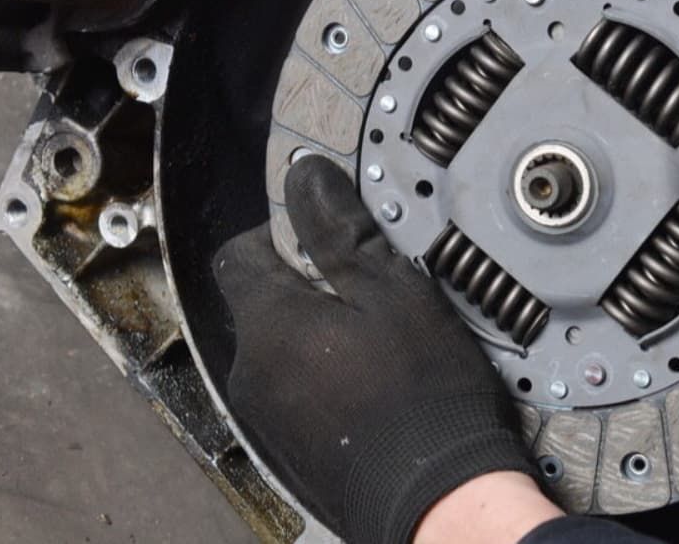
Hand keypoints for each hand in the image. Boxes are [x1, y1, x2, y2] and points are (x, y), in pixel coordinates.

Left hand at [214, 156, 537, 542]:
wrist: (437, 498)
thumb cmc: (421, 397)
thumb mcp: (391, 293)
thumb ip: (339, 232)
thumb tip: (305, 179)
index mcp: (269, 324)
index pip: (241, 252)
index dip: (282, 235)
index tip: (326, 239)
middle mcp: (251, 371)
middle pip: (264, 303)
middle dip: (310, 290)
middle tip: (372, 295)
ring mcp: (266, 416)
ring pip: (282, 349)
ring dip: (320, 337)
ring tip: (382, 346)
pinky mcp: (288, 449)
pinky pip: (296, 392)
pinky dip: (326, 380)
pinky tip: (376, 388)